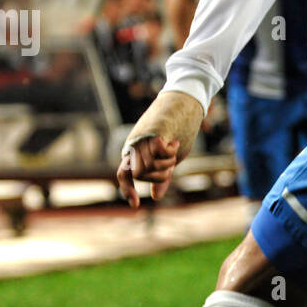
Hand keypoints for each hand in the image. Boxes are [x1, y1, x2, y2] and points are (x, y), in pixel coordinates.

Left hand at [117, 90, 203, 207]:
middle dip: (159, 176)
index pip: (123, 175)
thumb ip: (160, 175)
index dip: (127, 190)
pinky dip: (170, 153)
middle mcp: (134, 145)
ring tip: (174, 150)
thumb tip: (154, 196)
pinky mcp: (152, 131)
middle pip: (139, 174)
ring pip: (149, 167)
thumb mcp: (168, 157)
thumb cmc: (177, 129)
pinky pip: (158, 153)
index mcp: (135, 152)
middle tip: (172, 163)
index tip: (135, 205)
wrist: (183, 101)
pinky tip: (175, 142)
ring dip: (166, 164)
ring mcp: (141, 138)